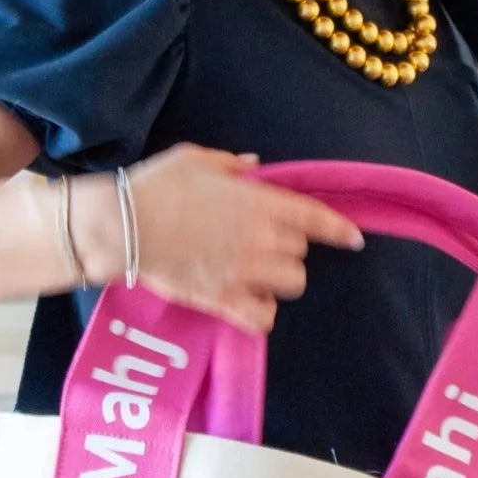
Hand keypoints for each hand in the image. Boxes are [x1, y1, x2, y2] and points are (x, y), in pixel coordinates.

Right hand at [120, 144, 364, 333]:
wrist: (124, 226)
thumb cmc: (156, 186)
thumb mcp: (195, 159)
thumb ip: (231, 164)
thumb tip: (253, 165)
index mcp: (258, 202)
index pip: (314, 218)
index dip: (338, 229)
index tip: (354, 238)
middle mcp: (259, 238)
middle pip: (301, 253)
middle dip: (290, 248)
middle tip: (266, 244)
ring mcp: (243, 272)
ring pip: (292, 284)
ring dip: (280, 279)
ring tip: (259, 275)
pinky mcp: (222, 300)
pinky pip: (262, 318)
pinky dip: (262, 313)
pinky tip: (251, 303)